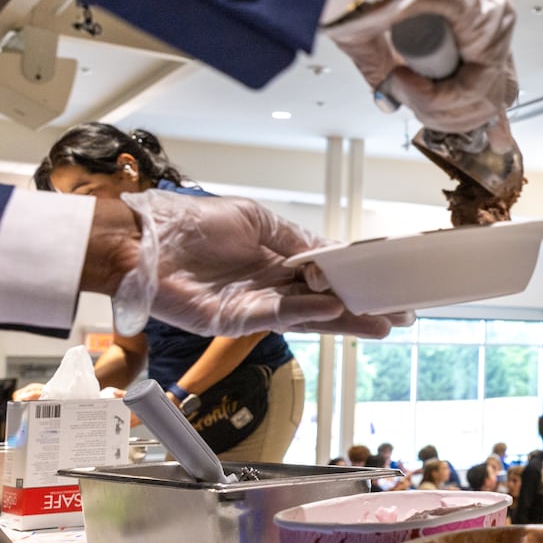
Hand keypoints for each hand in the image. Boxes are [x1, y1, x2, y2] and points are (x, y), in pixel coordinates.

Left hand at [106, 188, 413, 338]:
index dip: (356, 277)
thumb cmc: (189, 223)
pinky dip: (310, 313)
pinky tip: (336, 308)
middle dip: (363, 306)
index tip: (387, 279)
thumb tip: (333, 251)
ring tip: (382, 323)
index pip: (326, 272)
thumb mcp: (255, 218)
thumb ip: (296, 239)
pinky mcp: (238, 321)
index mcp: (276, 258)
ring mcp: (257, 304)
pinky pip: (282, 317)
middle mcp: (271, 284)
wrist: (142, 242)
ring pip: (312, 316)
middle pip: (327, 300)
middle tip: (399, 313)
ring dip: (347, 319)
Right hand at [327, 0, 518, 133]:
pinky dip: (444, 95)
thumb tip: (391, 100)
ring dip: (439, 106)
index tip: (482, 137)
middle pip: (494, 96)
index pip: (494, 81)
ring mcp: (494, 18)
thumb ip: (387, 75)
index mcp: (469, 24)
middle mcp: (489, 20)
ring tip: (403, 85)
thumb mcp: (375, 44)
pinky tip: (411, 81)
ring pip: (485, 96)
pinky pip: (479, 82)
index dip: (484, 115)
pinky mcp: (491, 17)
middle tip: (414, 104)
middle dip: (452, 116)